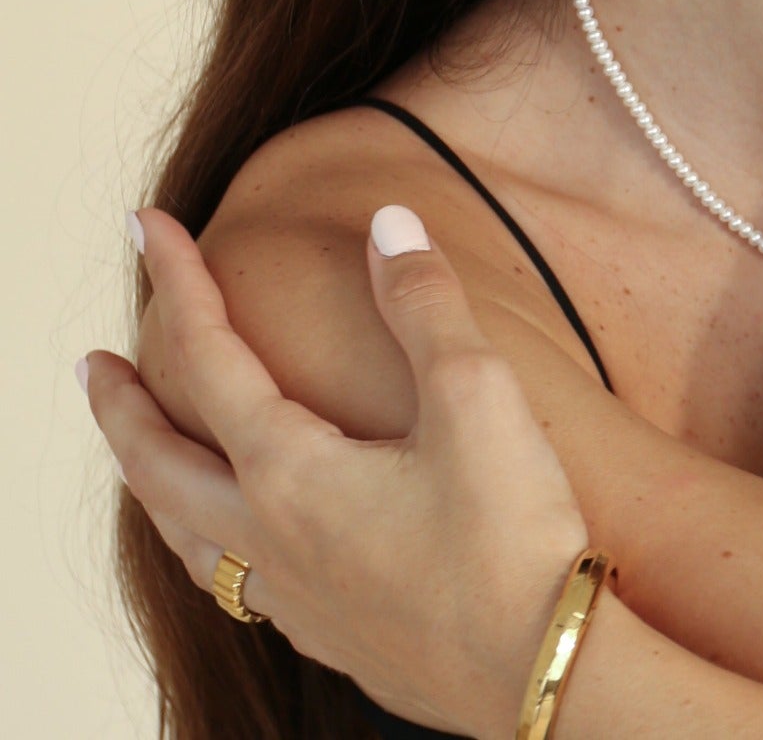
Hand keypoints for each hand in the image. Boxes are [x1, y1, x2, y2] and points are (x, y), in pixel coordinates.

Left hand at [83, 206, 592, 739]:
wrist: (540, 670)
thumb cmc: (510, 533)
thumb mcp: (476, 397)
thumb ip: (424, 304)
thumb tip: (387, 223)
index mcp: (291, 471)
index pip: (208, 357)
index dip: (176, 283)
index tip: (146, 227)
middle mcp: (270, 537)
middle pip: (159, 463)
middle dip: (120, 405)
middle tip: (91, 363)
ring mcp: (293, 598)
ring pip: (183, 535)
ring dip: (149, 480)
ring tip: (141, 452)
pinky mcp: (331, 636)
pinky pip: (232, 582)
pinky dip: (205, 540)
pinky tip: (240, 543)